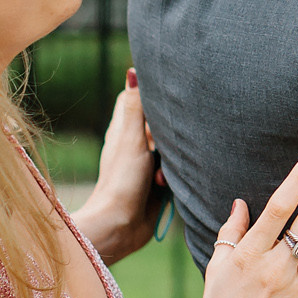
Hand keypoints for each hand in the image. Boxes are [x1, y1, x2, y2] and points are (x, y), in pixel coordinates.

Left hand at [73, 69, 160, 264]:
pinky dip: (176, 174)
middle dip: (170, 128)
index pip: (138, 100)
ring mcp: (147, 165)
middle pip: (159, 124)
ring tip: (164, 167)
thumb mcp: (132, 139)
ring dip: (175, 155)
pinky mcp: (158, 183)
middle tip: (176, 134)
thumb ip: (136, 107)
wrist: (121, 226)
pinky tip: (168, 182)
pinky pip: (175, 170)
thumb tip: (133, 70)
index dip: (152, 94)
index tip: (169, 92)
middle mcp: (135, 145)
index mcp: (124, 130)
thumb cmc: (122, 180)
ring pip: (171, 147)